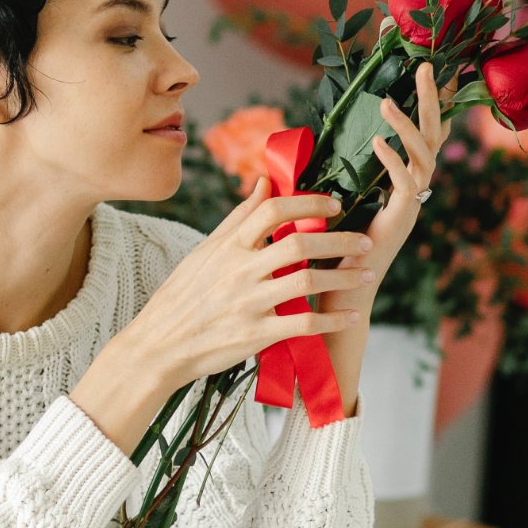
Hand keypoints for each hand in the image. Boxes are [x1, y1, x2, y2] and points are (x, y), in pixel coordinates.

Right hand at [116, 183, 374, 393]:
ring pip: (306, 281)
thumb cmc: (183, 295)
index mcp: (228, 246)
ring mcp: (248, 303)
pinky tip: (349, 316)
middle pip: (299, 244)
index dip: (308, 202)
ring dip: (343, 276)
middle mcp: (239, 270)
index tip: (335, 204)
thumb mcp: (206, 251)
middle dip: (339, 240)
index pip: (273, 210)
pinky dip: (331, 320)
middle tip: (364, 241)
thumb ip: (239, 217)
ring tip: (367, 274)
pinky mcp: (256, 334)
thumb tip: (265, 181)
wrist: (160, 345)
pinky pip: (303, 324)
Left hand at [319, 60, 449, 329]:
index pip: (421, 134)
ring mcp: (411, 205)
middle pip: (433, 136)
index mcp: (401, 181)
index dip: (427, 103)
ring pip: (424, 155)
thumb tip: (309, 138)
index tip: (428, 69)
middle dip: (430, 99)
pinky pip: (405, 184)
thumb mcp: (331, 196)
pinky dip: (393, 161)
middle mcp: (413, 189)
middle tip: (425, 65)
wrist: (338, 292)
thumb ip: (331, 169)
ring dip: (406, 126)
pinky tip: (378, 142)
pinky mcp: (401, 220)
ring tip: (385, 102)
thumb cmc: (331, 247)